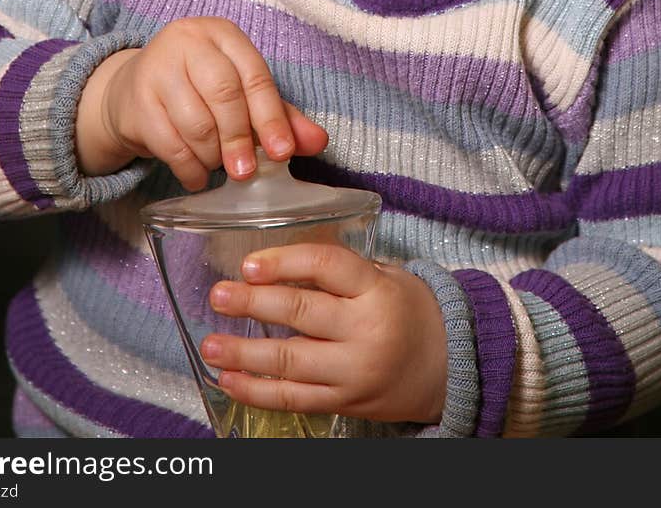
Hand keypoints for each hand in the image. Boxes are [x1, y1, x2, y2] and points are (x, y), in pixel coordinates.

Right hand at [75, 17, 327, 187]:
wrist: (131, 92)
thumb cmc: (197, 90)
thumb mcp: (240, 94)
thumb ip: (279, 115)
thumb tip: (318, 141)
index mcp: (222, 34)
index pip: (254, 74)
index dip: (270, 117)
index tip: (282, 153)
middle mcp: (188, 41)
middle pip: (223, 94)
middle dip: (239, 138)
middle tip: (246, 172)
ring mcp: (156, 67)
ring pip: (195, 122)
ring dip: (211, 156)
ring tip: (216, 166)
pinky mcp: (135, 99)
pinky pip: (168, 143)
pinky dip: (188, 167)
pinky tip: (195, 176)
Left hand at [199, 244, 447, 424]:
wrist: (448, 365)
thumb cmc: (409, 310)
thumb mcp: (386, 276)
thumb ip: (340, 270)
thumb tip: (279, 257)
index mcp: (376, 290)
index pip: (326, 268)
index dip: (285, 263)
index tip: (249, 263)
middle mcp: (366, 331)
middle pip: (302, 314)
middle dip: (254, 305)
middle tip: (220, 296)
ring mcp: (354, 371)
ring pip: (291, 363)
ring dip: (245, 355)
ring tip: (212, 345)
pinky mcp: (344, 402)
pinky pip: (294, 398)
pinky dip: (258, 392)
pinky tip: (230, 380)